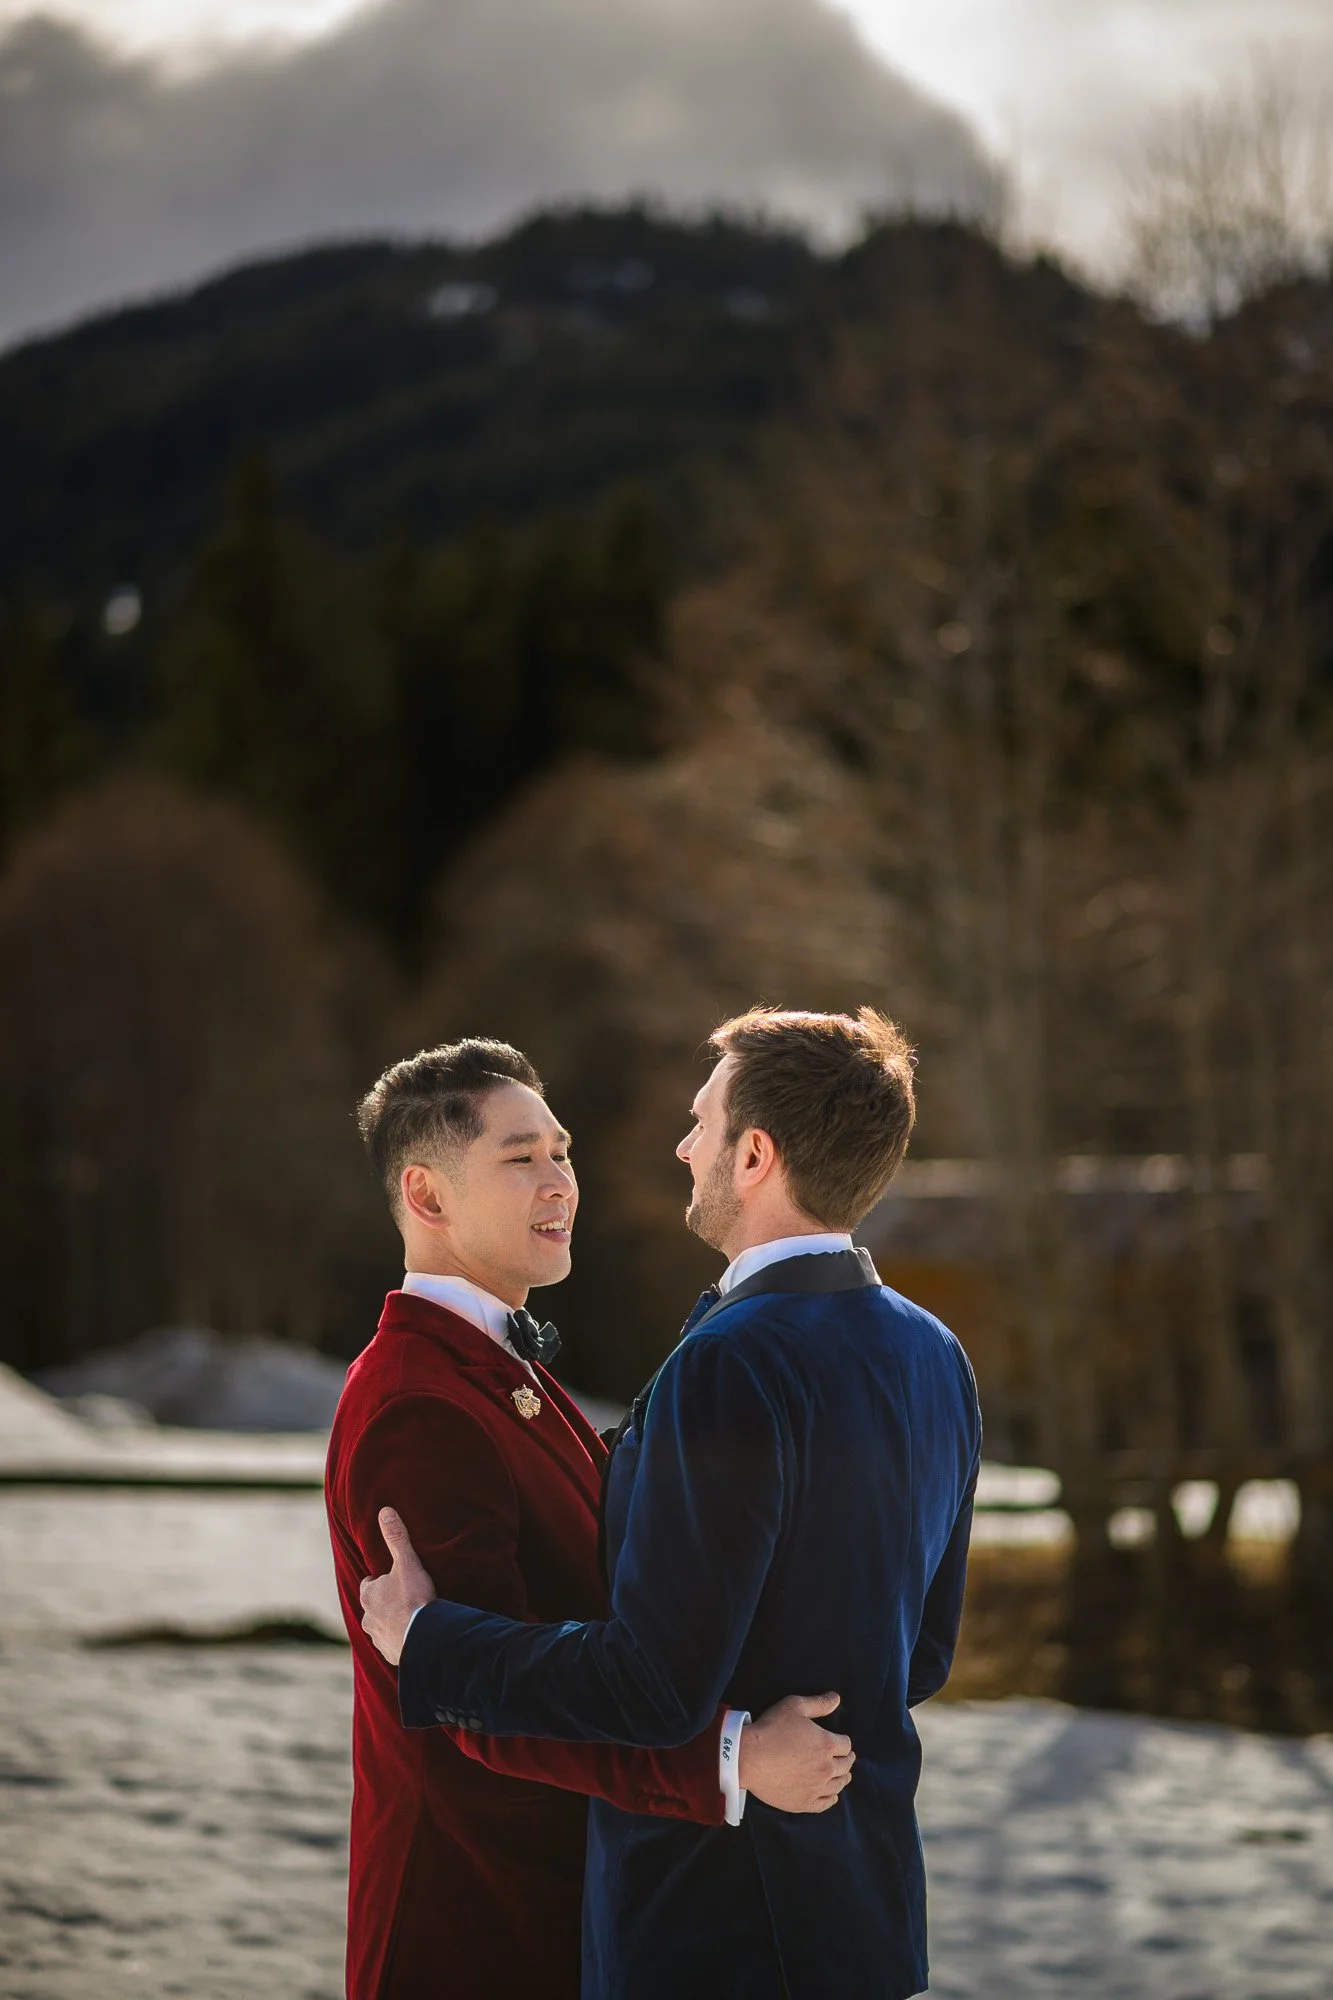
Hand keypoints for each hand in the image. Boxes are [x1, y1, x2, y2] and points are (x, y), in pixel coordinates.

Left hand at [359, 1507, 435, 1665]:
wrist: (424, 1638)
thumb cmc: (413, 1599)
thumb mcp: (407, 1563)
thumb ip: (396, 1538)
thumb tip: (385, 1511)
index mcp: (368, 1595)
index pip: (368, 1584)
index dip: (379, 1581)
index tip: (392, 1579)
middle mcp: (367, 1618)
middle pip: (373, 1607)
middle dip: (384, 1603)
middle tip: (403, 1598)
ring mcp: (377, 1638)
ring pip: (380, 1627)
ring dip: (391, 1623)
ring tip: (410, 1618)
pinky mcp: (389, 1654)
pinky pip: (391, 1645)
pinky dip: (399, 1640)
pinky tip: (413, 1636)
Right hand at [739, 1693, 853, 1812]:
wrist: (747, 1758)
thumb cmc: (770, 1729)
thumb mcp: (794, 1706)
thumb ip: (818, 1703)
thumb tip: (837, 1698)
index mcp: (827, 1744)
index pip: (846, 1744)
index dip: (843, 1741)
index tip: (840, 1741)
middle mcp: (826, 1768)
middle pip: (846, 1765)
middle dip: (846, 1759)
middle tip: (845, 1757)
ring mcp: (816, 1788)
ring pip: (839, 1785)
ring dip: (842, 1778)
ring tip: (843, 1775)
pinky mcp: (805, 1803)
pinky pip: (826, 1803)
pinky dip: (832, 1797)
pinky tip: (832, 1794)